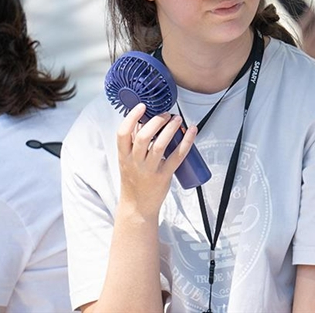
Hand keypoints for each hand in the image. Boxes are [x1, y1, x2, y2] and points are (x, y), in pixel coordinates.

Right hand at [115, 103, 197, 217]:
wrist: (137, 206)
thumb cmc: (134, 180)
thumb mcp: (126, 161)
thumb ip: (133, 143)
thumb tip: (143, 120)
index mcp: (123, 156)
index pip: (122, 134)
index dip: (131, 117)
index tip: (142, 106)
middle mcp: (135, 162)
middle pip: (143, 137)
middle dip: (156, 121)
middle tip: (166, 114)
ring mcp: (149, 170)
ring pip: (160, 145)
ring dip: (171, 129)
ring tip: (178, 119)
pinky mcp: (164, 176)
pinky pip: (177, 156)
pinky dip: (186, 141)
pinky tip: (192, 131)